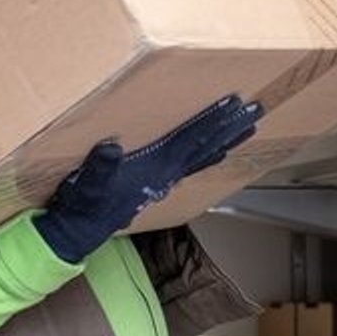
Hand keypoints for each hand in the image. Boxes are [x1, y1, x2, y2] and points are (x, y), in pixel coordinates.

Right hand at [33, 95, 263, 263]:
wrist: (80, 231)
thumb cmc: (84, 205)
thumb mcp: (87, 184)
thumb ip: (100, 168)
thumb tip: (111, 148)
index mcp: (156, 168)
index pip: (190, 140)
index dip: (212, 121)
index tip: (232, 104)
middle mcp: (167, 174)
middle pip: (207, 147)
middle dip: (231, 128)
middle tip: (256, 110)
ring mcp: (164, 179)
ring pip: (204, 155)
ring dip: (226, 140)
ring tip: (247, 125)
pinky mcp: (157, 183)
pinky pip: (192, 164)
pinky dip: (208, 154)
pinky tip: (216, 151)